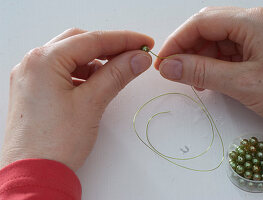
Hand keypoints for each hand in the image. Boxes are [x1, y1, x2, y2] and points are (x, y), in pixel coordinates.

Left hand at [0, 29, 153, 170]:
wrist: (33, 176)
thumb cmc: (56, 142)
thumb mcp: (91, 103)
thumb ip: (117, 74)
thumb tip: (138, 57)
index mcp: (43, 60)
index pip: (92, 40)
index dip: (123, 39)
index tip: (144, 42)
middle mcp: (33, 63)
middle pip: (79, 43)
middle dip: (108, 47)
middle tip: (133, 54)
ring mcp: (32, 77)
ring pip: (71, 57)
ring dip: (96, 61)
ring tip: (117, 71)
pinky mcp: (35, 91)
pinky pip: (63, 72)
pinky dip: (83, 73)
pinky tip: (97, 83)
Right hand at [155, 7, 262, 130]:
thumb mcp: (242, 83)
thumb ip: (202, 72)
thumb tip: (169, 66)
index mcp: (253, 22)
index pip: (202, 22)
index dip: (178, 40)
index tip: (163, 60)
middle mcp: (255, 23)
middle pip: (208, 29)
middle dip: (188, 50)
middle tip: (174, 72)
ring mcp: (258, 36)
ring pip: (216, 42)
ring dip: (200, 60)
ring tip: (195, 81)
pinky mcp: (259, 50)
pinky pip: (228, 52)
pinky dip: (214, 66)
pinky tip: (210, 81)